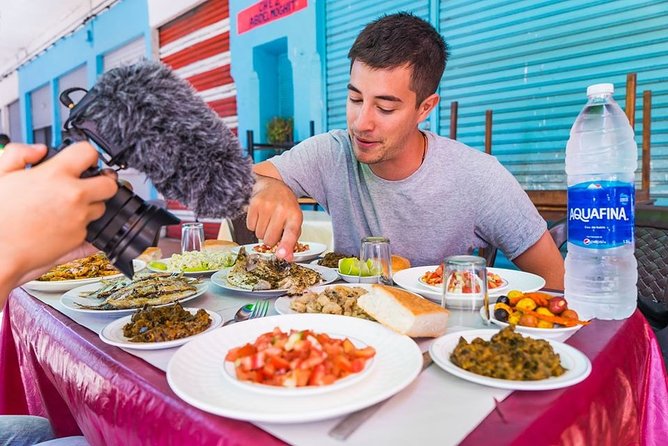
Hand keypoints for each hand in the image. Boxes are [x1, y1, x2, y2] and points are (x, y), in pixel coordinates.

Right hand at [0, 142, 117, 290]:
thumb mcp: (0, 175)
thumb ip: (18, 154)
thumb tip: (38, 150)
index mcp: (55, 175)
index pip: (88, 153)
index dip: (86, 154)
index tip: (84, 159)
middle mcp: (73, 196)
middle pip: (108, 184)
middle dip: (100, 182)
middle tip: (88, 184)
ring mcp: (79, 218)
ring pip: (100, 207)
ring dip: (89, 205)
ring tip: (66, 208)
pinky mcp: (79, 239)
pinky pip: (90, 228)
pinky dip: (80, 226)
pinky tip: (61, 225)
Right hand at [246, 175, 302, 260]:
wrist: (273, 185)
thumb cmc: (285, 206)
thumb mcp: (294, 221)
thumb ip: (291, 241)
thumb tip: (286, 258)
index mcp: (295, 216)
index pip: (291, 233)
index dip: (286, 246)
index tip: (281, 255)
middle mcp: (282, 210)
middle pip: (269, 240)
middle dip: (270, 239)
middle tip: (274, 227)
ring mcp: (267, 206)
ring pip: (258, 235)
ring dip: (262, 231)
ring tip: (268, 220)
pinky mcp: (254, 204)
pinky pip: (250, 226)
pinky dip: (254, 224)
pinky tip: (260, 216)